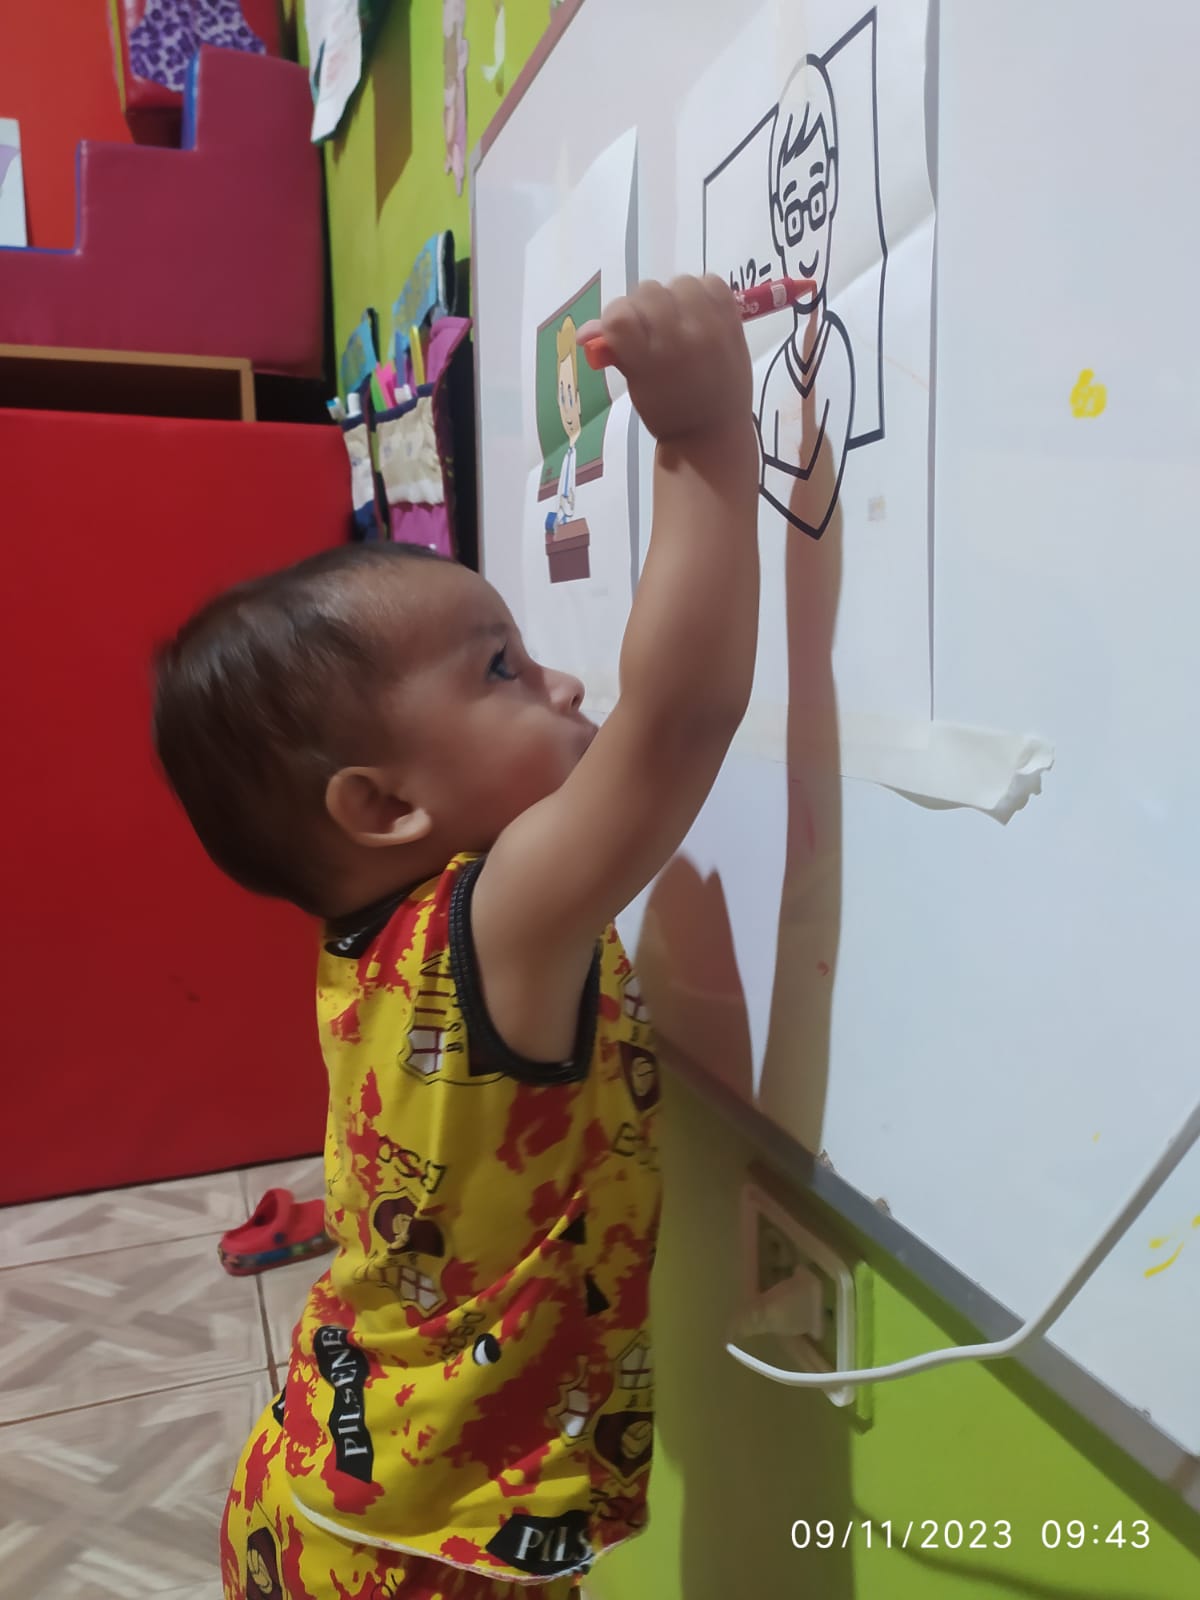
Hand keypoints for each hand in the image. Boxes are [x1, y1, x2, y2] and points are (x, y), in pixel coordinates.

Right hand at [578, 275, 752, 444]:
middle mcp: (679, 338)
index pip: (619, 315)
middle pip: (647, 291)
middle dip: (643, 307)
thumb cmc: (666, 411)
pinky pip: (711, 281)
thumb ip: (613, 350)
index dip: (614, 318)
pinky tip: (698, 314)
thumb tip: (584, 333)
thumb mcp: (635, 383)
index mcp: (649, 360)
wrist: (714, 432)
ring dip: (673, 298)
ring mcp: (709, 327)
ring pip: (678, 282)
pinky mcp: (732, 320)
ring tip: (677, 322)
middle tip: (651, 329)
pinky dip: (701, 293)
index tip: (621, 332)